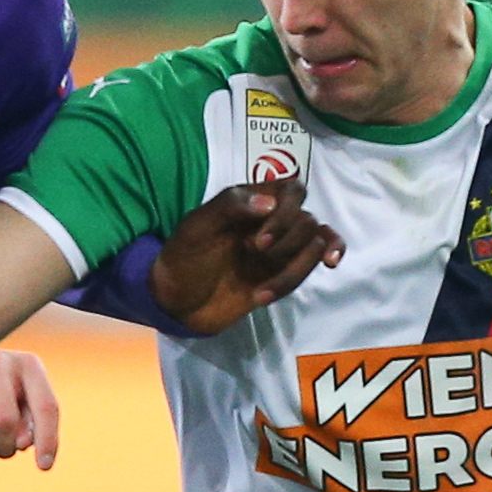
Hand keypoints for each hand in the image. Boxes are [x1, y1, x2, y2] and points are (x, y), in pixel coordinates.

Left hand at [150, 180, 343, 334]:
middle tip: (253, 253)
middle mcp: (272, 222)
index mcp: (253, 202)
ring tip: (260, 290)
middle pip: (309, 221)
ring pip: (316, 247)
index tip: (261, 235)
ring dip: (295, 268)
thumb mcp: (197, 225)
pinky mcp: (280, 276)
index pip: (294, 190)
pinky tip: (264, 295)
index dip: (288, 209)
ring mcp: (279, 251)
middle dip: (288, 240)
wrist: (175, 301)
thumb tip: (270, 202)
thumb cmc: (183, 255)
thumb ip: (230, 205)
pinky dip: (294, 282)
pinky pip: (306, 271)